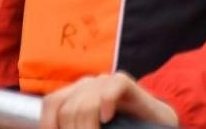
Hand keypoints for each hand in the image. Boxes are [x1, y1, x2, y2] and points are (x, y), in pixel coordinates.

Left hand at [38, 72, 177, 128]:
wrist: (155, 121)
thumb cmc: (122, 127)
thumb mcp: (93, 128)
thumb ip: (77, 126)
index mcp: (74, 95)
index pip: (51, 104)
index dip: (49, 125)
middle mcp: (87, 85)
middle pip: (68, 109)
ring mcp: (105, 81)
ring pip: (86, 103)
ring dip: (89, 128)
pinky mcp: (124, 82)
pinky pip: (110, 89)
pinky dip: (106, 105)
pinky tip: (107, 118)